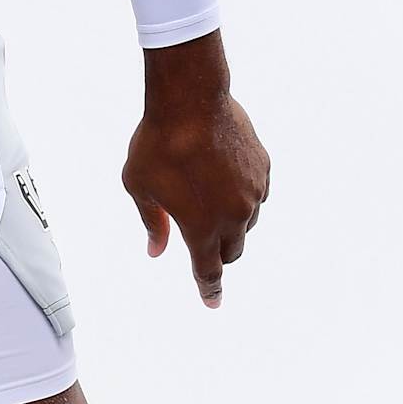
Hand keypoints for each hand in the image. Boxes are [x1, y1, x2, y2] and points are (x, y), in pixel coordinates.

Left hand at [122, 33, 270, 308]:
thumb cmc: (156, 145)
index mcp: (201, 228)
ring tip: (207, 197)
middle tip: (201, 238)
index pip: (208, 271)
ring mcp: (253, 192)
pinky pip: (258, 194)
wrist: (190, 100)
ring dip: (231, 222)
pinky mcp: (263, 168)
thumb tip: (156, 251)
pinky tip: (225, 179)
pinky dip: (244, 196)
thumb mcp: (139, 188)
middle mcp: (234, 215)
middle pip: (232, 251)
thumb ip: (153, 223)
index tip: (212, 303)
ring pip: (248, 222)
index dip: (209, 289)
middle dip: (218, 253)